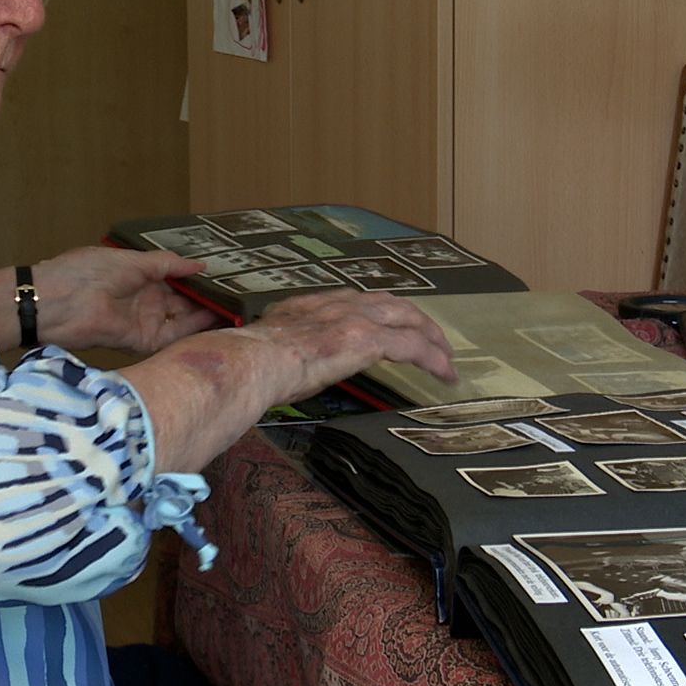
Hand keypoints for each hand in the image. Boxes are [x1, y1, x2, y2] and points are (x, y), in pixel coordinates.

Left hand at [31, 246, 221, 353]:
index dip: (199, 280)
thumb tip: (199, 265)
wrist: (57, 301)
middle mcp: (145, 300)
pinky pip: (173, 338)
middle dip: (208, 299)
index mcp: (140, 277)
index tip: (226, 278)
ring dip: (207, 316)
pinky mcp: (141, 341)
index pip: (177, 280)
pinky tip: (218, 323)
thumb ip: (167, 265)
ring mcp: (144, 321)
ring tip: (237, 309)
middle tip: (239, 296)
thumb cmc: (87, 272)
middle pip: (184, 302)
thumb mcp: (133, 260)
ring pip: (183, 320)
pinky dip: (194, 332)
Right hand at [121, 289, 456, 472]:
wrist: (242, 365)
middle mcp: (331, 305)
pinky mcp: (363, 338)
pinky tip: (444, 373)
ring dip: (430, 338)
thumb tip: (257, 384)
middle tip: (433, 342)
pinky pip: (410, 346)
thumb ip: (272, 363)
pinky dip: (431, 357)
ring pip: (406, 318)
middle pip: (386, 302)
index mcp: (305, 307)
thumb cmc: (239, 369)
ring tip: (445, 360)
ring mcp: (349, 319)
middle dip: (414, 320)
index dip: (377, 312)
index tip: (389, 326)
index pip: (352, 302)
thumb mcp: (260, 358)